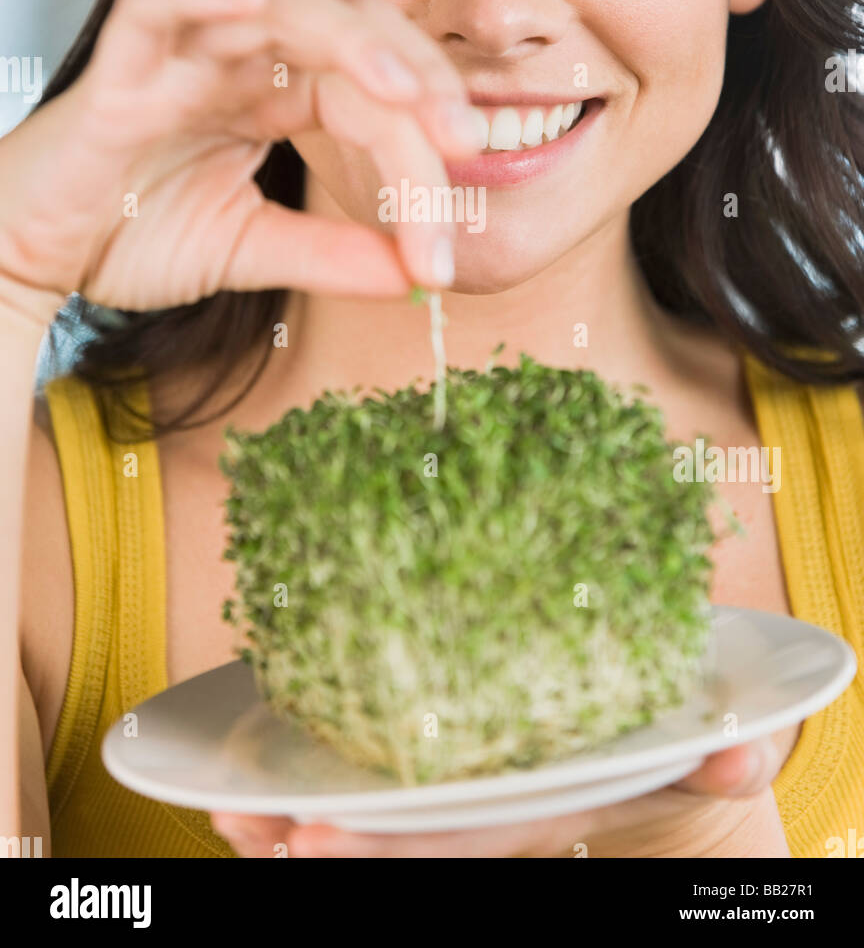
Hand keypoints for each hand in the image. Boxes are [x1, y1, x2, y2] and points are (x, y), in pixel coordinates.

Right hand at [0, 0, 479, 325]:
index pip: (373, 98)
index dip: (422, 155)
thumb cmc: (128, 233)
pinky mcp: (120, 68)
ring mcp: (183, 55)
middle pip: (352, 34)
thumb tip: (417, 276)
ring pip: (278, 4)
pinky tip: (249, 9)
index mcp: (277, 96)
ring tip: (397, 88)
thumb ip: (329, 253)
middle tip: (464, 140)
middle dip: (417, 78)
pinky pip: (159, 5)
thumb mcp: (249, 250)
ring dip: (346, 38)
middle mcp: (242, 62)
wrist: (30, 255)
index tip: (448, 244)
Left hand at [210, 735, 790, 857]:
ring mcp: (452, 802)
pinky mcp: (432, 774)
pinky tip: (248, 781)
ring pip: (361, 828)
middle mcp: (480, 815)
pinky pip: (359, 794)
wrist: (640, 764)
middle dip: (312, 847)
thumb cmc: (658, 749)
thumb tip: (736, 754)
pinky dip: (303, 791)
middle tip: (244, 827)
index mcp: (530, 809)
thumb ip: (718, 755)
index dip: (383, 846)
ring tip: (222, 808)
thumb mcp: (696, 749)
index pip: (450, 840)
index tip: (310, 836)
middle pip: (388, 847)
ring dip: (285, 826)